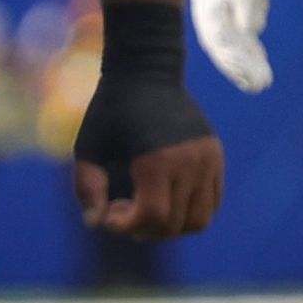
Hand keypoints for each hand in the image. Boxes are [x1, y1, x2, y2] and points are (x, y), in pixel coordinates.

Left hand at [72, 0, 223, 239]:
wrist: (147, 73)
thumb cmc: (111, 109)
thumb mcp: (88, 146)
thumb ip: (87, 186)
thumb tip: (96, 223)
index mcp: (157, 160)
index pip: (153, 216)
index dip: (127, 226)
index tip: (110, 215)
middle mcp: (190, 162)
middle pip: (175, 223)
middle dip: (145, 229)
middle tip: (123, 212)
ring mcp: (208, 160)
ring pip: (199, 220)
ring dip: (170, 227)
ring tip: (145, 213)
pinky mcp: (215, 157)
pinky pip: (212, 202)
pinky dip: (190, 213)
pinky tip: (165, 202)